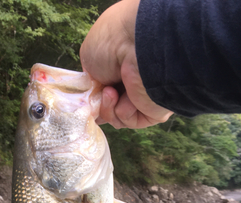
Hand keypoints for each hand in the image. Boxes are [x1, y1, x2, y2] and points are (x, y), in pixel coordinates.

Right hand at [80, 0, 172, 128]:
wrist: (140, 48)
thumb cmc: (112, 43)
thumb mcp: (88, 56)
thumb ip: (90, 80)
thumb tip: (96, 96)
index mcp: (121, 63)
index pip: (103, 88)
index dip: (94, 94)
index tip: (89, 92)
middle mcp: (133, 79)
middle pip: (107, 105)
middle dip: (99, 102)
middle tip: (103, 90)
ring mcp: (143, 96)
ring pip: (115, 117)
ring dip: (108, 107)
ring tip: (112, 92)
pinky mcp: (152, 112)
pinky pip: (128, 121)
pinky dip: (123, 111)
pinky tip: (129, 96)